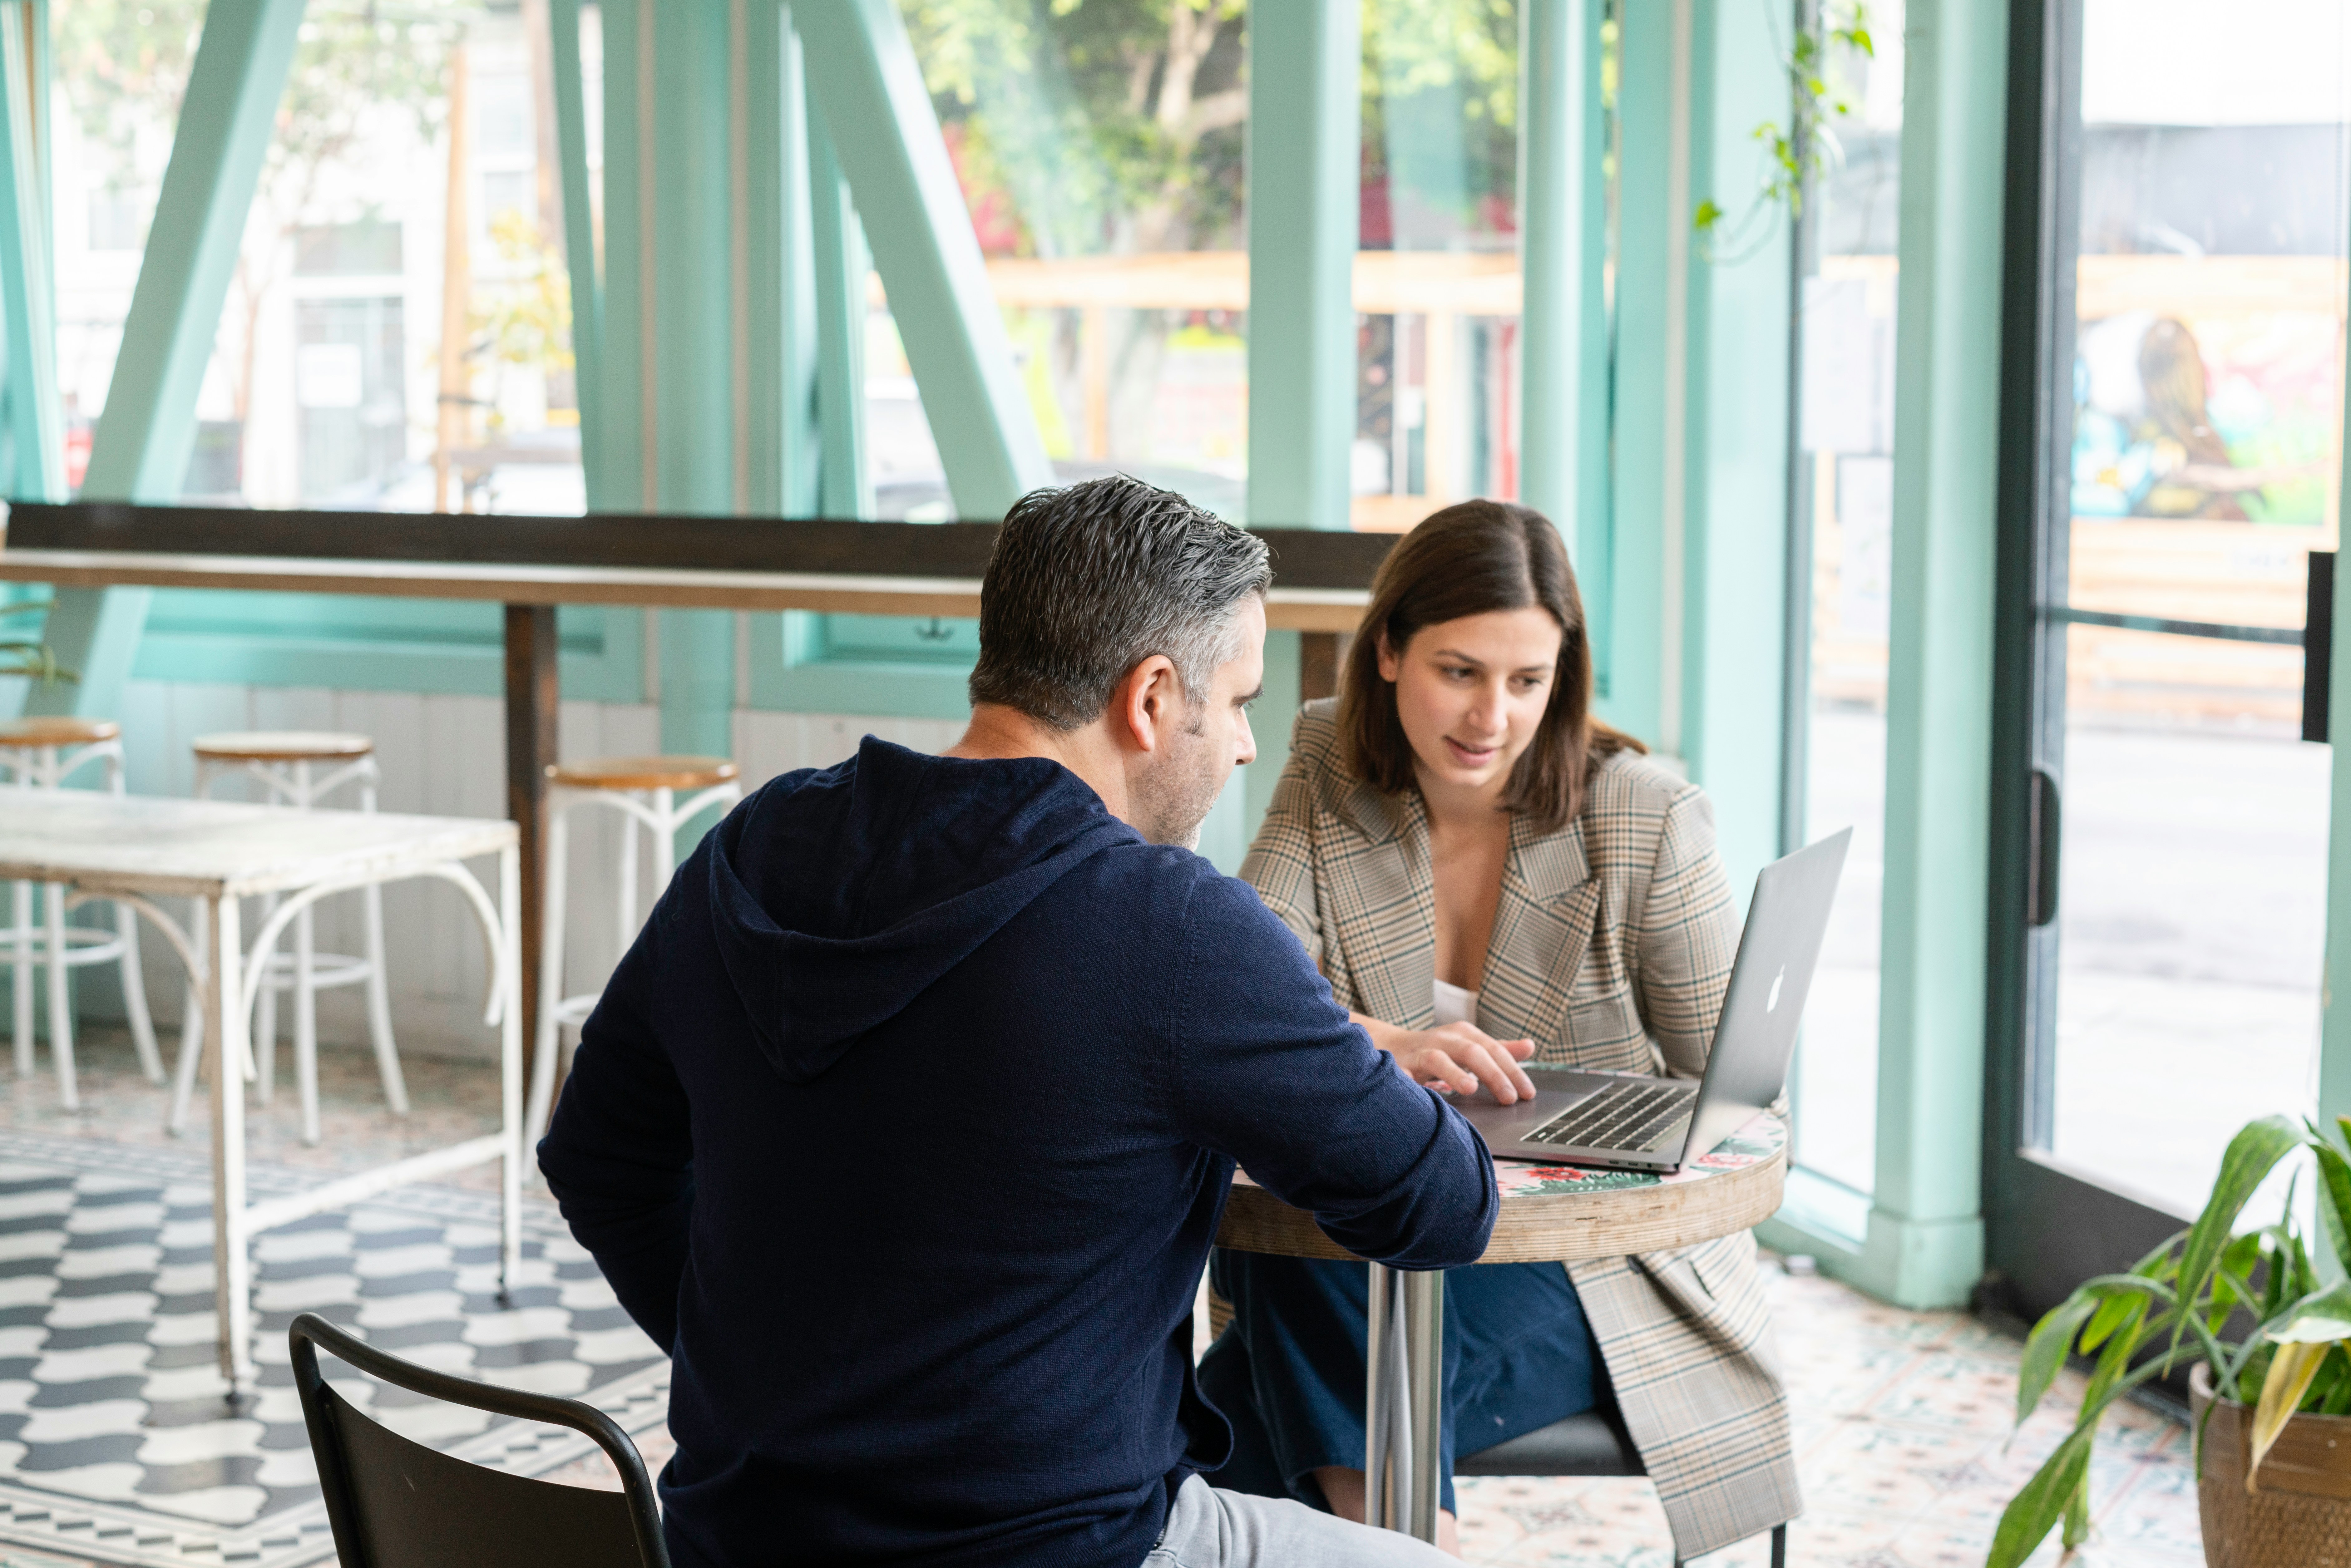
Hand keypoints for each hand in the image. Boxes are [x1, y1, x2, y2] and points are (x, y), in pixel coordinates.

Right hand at [1381, 1022, 1537, 1103]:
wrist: (1393, 1045)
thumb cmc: (1439, 1050)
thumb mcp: (1470, 1045)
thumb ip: (1500, 1049)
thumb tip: (1530, 1046)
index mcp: (1465, 1034)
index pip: (1494, 1050)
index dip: (1513, 1072)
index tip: (1527, 1094)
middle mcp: (1444, 1039)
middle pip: (1472, 1052)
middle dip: (1493, 1074)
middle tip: (1509, 1098)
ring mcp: (1421, 1052)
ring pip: (1438, 1059)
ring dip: (1455, 1073)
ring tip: (1470, 1089)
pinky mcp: (1399, 1065)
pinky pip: (1405, 1075)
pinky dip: (1413, 1085)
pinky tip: (1423, 1097)